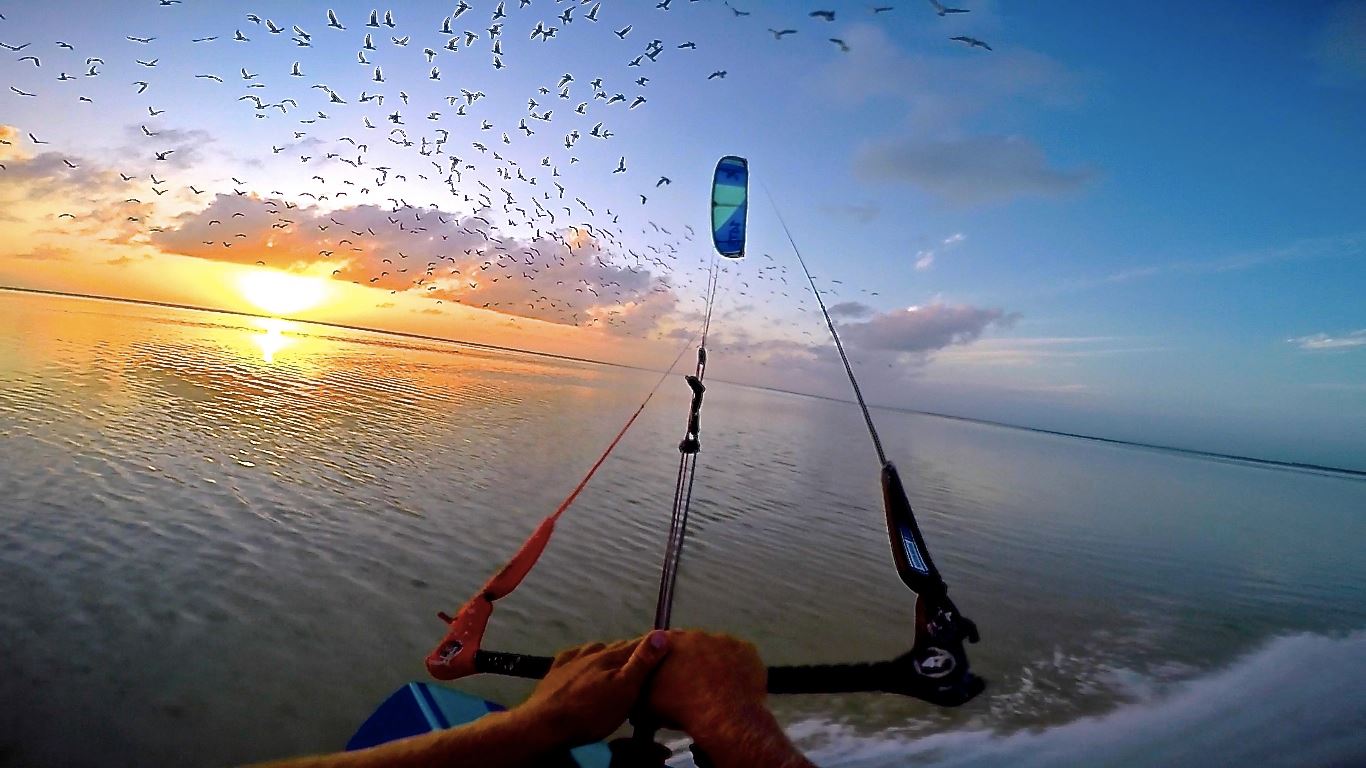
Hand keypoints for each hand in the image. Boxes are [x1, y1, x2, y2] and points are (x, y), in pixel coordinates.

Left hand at [513, 631, 669, 747]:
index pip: (637, 644)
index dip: (652, 644)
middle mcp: (593, 653)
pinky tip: (582, 660)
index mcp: (611, 658)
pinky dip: (582, 656)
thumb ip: (641, 663)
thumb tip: (660, 634)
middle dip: (631, 650)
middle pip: (617, 647)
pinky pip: (573, 655)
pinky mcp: (556, 670)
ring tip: (615, 663)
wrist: (546, 724)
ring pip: (596, 649)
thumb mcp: (624, 691)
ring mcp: (573, 661)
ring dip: (608, 653)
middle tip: (643, 661)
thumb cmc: (591, 712)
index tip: (666, 643)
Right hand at [644, 630, 766, 736]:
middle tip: (694, 683)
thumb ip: (643, 687)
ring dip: (715, 663)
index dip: (667, 658)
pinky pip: (740, 656)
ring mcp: (725, 640)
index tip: (672, 673)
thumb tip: (639, 689)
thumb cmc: (682, 709)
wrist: (722, 717)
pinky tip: (734, 685)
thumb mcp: (649, 702)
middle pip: (693, 645)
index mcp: (671, 643)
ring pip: (717, 649)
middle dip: (693, 660)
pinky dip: (737, 667)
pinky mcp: (746, 649)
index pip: (664, 643)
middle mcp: (697, 635)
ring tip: (717, 687)